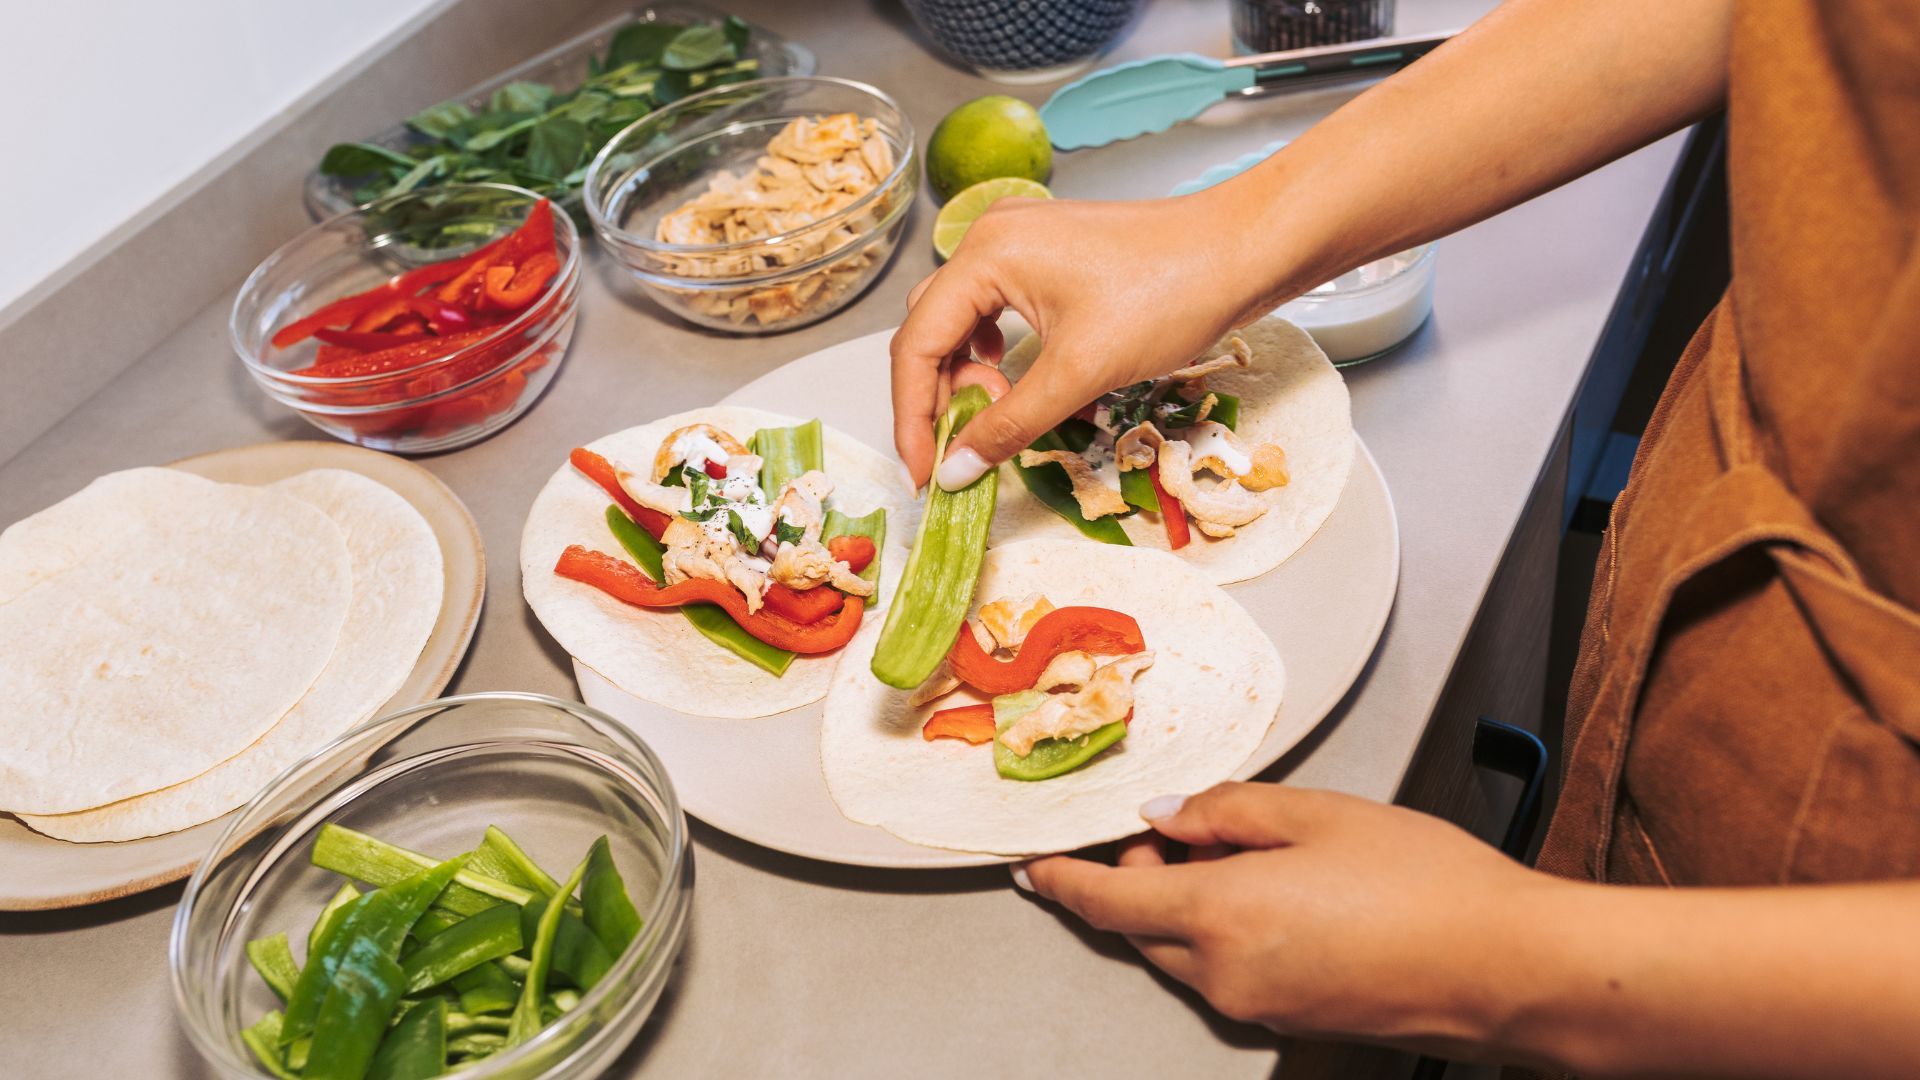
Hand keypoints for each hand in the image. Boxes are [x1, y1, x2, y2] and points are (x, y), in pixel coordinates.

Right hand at [889, 192, 1282, 489]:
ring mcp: (1021, 243)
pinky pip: (997, 310)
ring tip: (998, 413)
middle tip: (961, 451)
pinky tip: (1017, 379)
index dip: (913, 417)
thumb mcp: (1080, 373)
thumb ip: (1008, 424)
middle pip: (931, 331)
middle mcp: (993, 239)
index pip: (916, 345)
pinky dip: (997, 353)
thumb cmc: (1170, 295)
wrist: (1244, 252)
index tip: (924, 473)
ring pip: (962, 322)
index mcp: (987, 255)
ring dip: (969, 377)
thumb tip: (954, 470)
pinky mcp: (1050, 257)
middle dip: (939, 398)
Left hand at [1020, 783, 1555, 1052]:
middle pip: (1142, 927)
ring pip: (1185, 951)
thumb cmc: (1428, 884)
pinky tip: (1276, 894)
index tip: (1033, 867)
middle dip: (1138, 877)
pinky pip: (1227, 972)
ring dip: (1185, 905)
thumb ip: (1227, 811)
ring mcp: (1257, 1007)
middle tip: (1174, 827)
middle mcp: (1226, 974)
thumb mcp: (1320, 812)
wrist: (1509, 968)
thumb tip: (1167, 816)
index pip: (1107, 901)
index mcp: (1221, 914)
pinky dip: (1224, 933)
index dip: (1063, 881)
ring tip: (1243, 853)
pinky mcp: (1289, 1022)